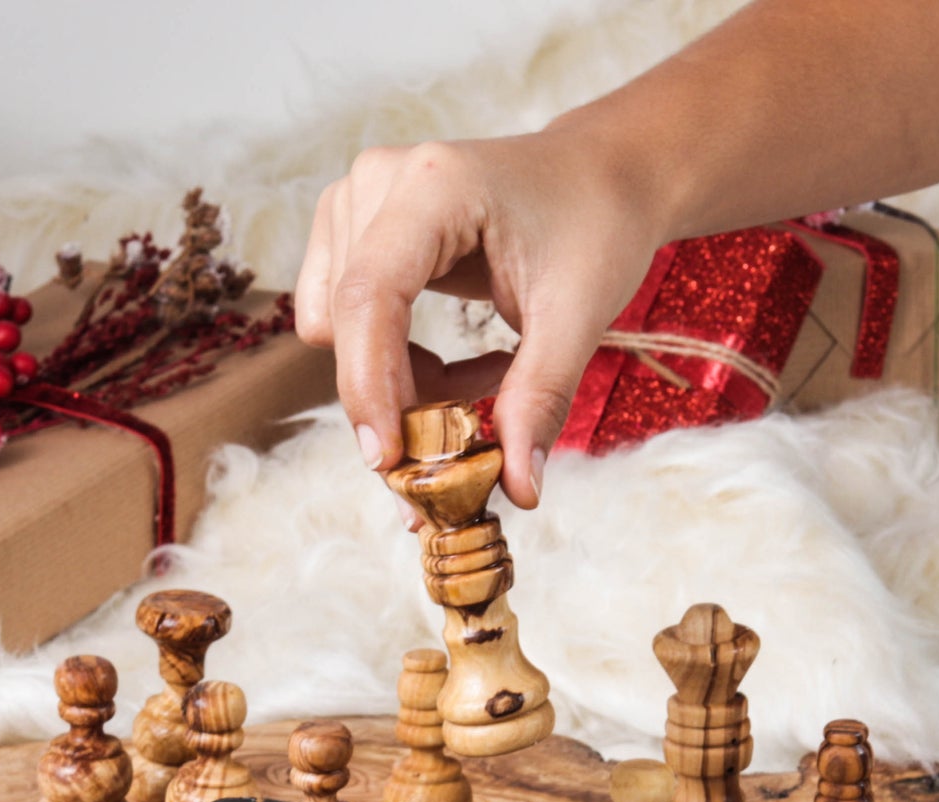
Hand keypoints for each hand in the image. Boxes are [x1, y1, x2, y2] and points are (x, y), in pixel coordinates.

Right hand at [295, 124, 661, 513]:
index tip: (388, 459)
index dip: (369, 384)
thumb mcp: (578, 315)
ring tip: (479, 380)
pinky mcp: (355, 231)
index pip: (370, 295)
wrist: (602, 176)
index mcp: (434, 185)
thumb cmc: (596, 225)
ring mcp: (358, 202)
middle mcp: (379, 182)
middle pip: (343, 320)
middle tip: (455, 453)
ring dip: (398, 382)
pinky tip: (456, 364)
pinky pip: (344, 323)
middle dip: (389, 400)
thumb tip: (519, 489)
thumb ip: (540, 400)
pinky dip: (393, 364)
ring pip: (336, 330)